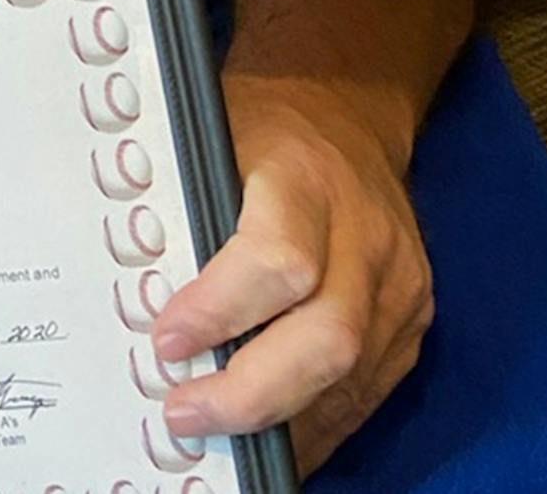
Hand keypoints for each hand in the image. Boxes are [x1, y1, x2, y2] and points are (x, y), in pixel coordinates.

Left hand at [151, 76, 432, 474]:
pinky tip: (268, 436)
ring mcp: (399, 284)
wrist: (344, 111)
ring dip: (280, 421)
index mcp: (306, 177)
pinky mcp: (412, 319)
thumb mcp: (208, 133)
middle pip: (328, 338)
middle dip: (252, 392)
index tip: (165, 340)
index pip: (279, 260)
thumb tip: (134, 292)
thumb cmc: (258, 123)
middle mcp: (365, 235)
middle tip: (183, 411)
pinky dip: (315, 422)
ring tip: (214, 433)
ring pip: (352, 377)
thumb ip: (182, 203)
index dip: (220, 310)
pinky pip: (368, 389)